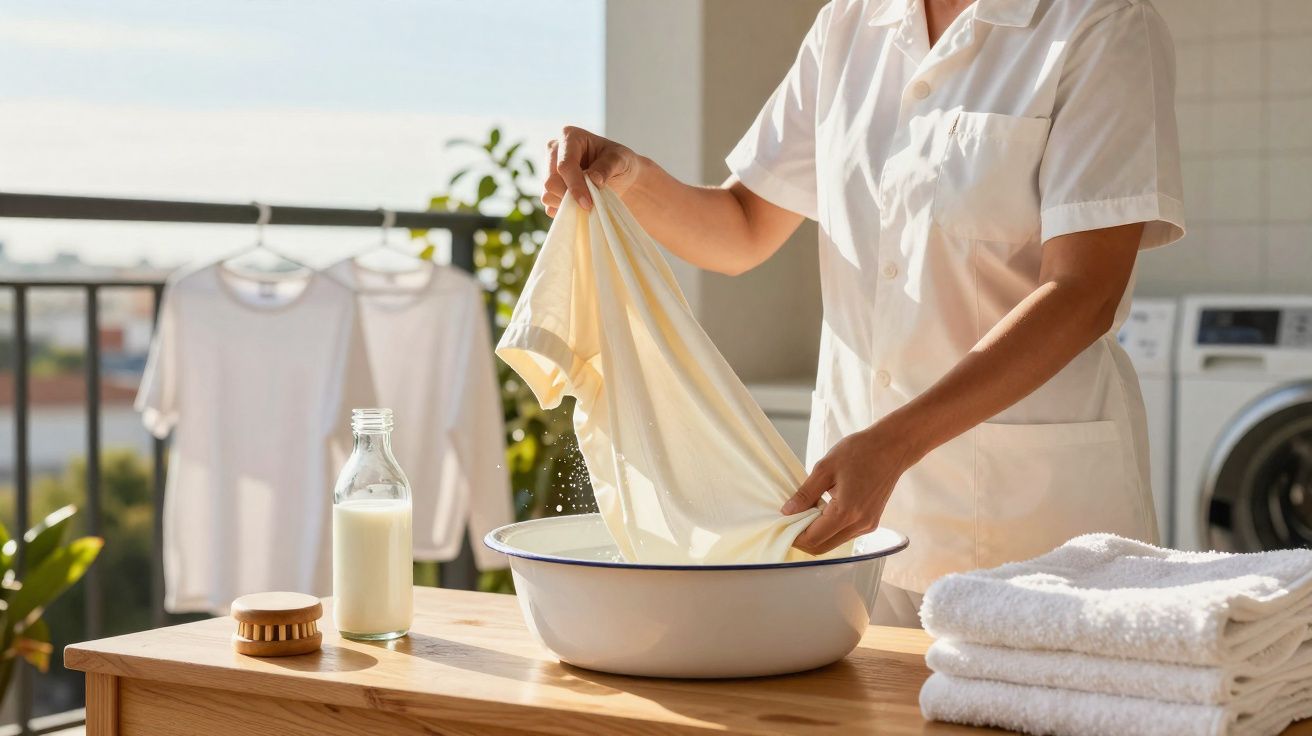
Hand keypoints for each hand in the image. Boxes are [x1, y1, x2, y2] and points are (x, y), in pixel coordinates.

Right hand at [543, 126, 642, 215]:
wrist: (619, 176)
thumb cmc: (619, 162)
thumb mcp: (621, 160)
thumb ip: (607, 167)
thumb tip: (594, 179)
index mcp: (570, 136)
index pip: (565, 165)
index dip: (575, 185)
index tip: (588, 203)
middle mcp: (554, 151)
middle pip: (551, 181)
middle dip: (570, 196)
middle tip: (590, 205)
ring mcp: (549, 170)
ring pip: (547, 194)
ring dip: (567, 204)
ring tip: (588, 202)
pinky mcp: (549, 188)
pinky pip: (549, 206)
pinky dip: (564, 211)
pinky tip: (580, 206)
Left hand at [782, 420, 921, 555]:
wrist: (892, 447)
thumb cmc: (860, 451)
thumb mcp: (825, 468)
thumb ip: (805, 493)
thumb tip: (787, 512)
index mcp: (847, 512)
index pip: (813, 538)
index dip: (793, 536)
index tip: (780, 525)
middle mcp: (859, 524)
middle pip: (823, 547)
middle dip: (803, 539)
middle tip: (789, 521)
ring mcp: (867, 526)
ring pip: (833, 542)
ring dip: (816, 534)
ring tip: (805, 512)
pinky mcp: (871, 522)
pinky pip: (844, 534)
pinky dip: (829, 528)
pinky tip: (822, 510)